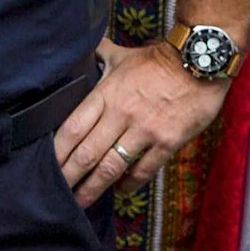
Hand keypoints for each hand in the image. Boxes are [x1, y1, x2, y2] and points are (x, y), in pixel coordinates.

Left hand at [55, 39, 227, 206]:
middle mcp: (121, 114)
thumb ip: (100, 56)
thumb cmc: (160, 59)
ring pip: (111, 167)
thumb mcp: (124, 55)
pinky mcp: (167, 142)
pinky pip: (143, 170)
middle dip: (69, 177)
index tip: (47, 167)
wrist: (202, 60)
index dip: (57, 152)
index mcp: (107, 94)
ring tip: (81, 202)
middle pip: (87, 153)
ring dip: (93, 188)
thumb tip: (80, 48)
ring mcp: (145, 130)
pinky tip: (119, 191)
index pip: (73, 128)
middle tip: (57, 194)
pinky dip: (128, 184)